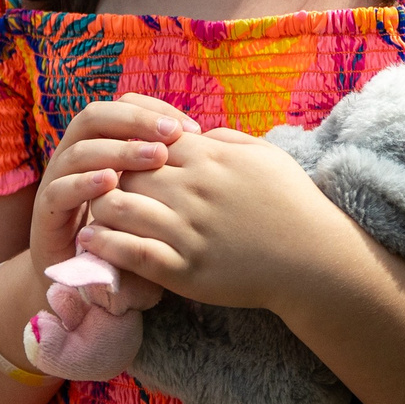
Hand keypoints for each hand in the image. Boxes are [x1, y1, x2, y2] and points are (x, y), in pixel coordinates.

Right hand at [30, 94, 197, 293]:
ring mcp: (57, 182)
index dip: (155, 110)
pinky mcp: (46, 214)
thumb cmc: (131, 239)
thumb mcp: (156, 204)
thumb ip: (175, 176)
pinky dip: (84, 182)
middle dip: (135, 120)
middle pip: (97, 116)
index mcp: (102, 144)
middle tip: (171, 134)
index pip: (124, 106)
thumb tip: (218, 147)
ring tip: (154, 157)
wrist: (82, 287)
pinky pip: (60, 189)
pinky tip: (111, 183)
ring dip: (118, 149)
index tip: (192, 129)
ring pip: (80, 148)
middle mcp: (76, 155)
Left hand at [80, 127, 350, 309]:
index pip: (147, 140)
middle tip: (96, 185)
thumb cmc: (292, 203)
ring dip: (100, 208)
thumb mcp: (264, 154)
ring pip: (120, 208)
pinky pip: (132, 253)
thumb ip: (225, 139)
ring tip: (90, 211)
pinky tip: (92, 239)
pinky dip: (106, 244)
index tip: (120, 157)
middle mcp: (194, 191)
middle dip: (107, 176)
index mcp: (210, 159)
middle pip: (126, 171)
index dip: (127, 146)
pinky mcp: (186, 270)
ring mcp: (189, 232)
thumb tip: (194, 133)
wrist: (314, 260)